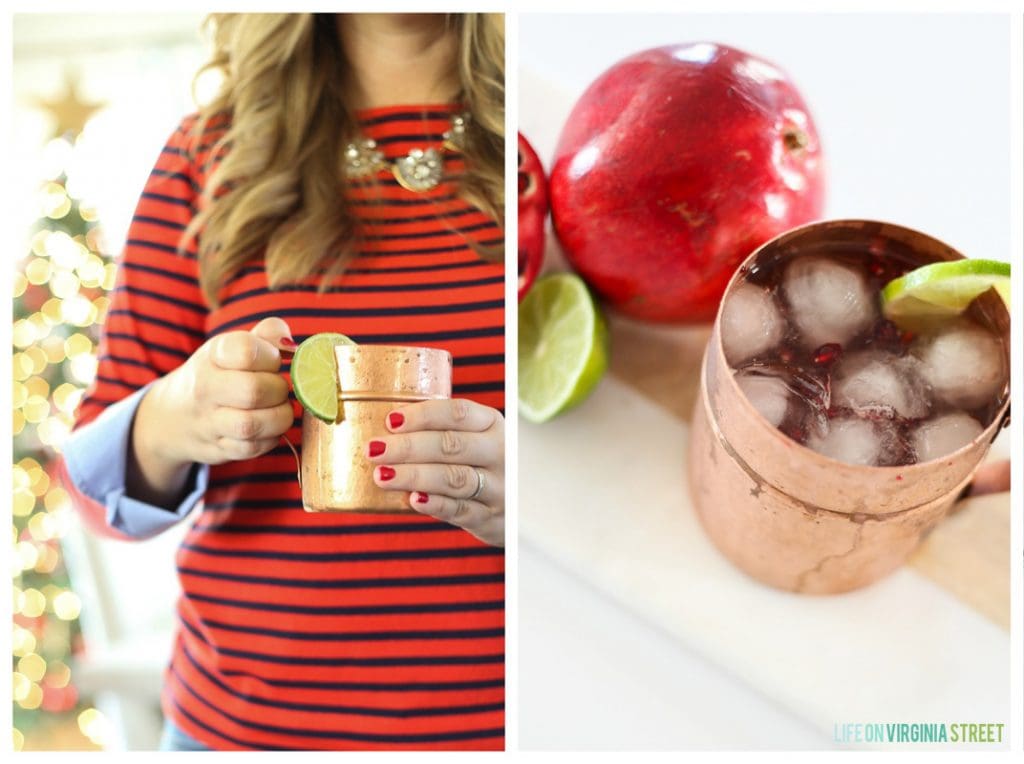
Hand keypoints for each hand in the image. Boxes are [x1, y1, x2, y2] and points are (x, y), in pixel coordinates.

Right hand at [129, 317, 294, 505]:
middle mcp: (205, 388)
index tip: (273, 361)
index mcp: (213, 355)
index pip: (247, 351)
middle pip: (253, 391)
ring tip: (278, 408)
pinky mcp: (218, 449)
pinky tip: (270, 427)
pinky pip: (252, 449)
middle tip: (280, 389)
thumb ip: (268, 334)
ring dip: (279, 417)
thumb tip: (293, 345)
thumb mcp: (236, 346)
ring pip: (251, 424)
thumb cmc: (219, 374)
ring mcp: (209, 422)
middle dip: (279, 390)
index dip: (272, 356)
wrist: (174, 415)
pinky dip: (271, 439)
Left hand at [366, 399, 504, 545]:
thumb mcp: (475, 439)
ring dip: (415, 475)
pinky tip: (412, 499)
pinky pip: (459, 510)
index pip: (458, 413)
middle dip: (408, 447)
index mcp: (492, 425)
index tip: (391, 421)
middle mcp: (500, 453)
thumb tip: (384, 424)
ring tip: (382, 475)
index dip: (423, 415)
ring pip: (453, 478)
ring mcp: (497, 487)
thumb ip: (441, 430)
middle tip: (374, 449)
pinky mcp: (490, 518)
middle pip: (451, 445)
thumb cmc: (481, 463)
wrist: (520, 505)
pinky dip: (435, 504)